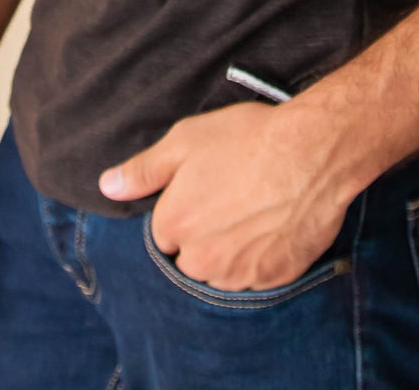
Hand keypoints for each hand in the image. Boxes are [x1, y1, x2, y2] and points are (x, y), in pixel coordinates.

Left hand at [98, 99, 349, 292]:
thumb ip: (142, 169)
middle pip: (190, 258)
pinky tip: (272, 227)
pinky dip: (260, 259)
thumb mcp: (185, 140)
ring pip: (221, 271)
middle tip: (230, 200)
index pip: (164, 234)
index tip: (204, 191)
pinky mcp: (273, 279)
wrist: (311, 152)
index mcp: (174, 225)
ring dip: (229, 252)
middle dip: (203, 236)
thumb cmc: (247, 139)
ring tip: (253, 212)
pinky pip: (255, 277)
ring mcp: (238, 273)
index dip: (183, 210)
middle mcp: (201, 259)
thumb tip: (107, 187)